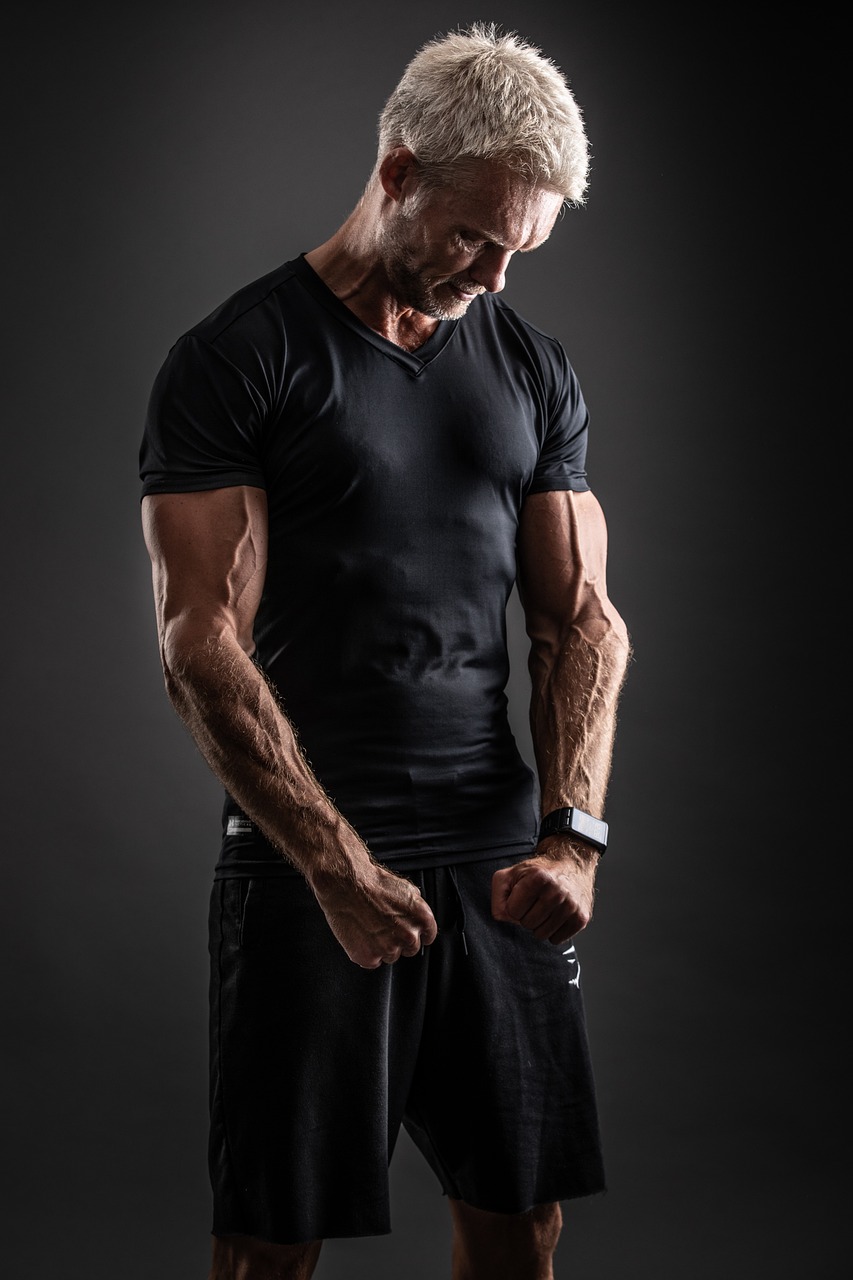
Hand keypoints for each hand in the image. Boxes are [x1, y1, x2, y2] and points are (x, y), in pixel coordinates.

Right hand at [311, 859, 437, 967]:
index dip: (417, 934)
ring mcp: (389, 949)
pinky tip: (360, 935)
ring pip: (390, 956)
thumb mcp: (405, 888)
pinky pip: (372, 961)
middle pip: (410, 949)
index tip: (408, 932)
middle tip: (384, 927)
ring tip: (369, 928)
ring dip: (383, 947)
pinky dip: (366, 952)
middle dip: (400, 940)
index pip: (428, 936)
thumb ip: (415, 908)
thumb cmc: (372, 883)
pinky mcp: (369, 957)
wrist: (347, 885)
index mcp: (422, 918)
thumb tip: (415, 917)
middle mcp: (409, 936)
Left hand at [491, 840, 597, 944]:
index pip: (512, 911)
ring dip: (540, 925)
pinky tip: (556, 915)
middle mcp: (557, 892)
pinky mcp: (581, 918)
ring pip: (542, 935)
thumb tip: (505, 917)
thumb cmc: (539, 871)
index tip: (522, 896)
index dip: (514, 905)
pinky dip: (553, 931)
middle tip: (535, 902)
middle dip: (527, 916)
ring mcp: (571, 906)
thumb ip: (498, 896)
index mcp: (538, 878)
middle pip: (527, 924)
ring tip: (546, 908)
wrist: (571, 863)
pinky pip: (557, 940)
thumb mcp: (510, 874)